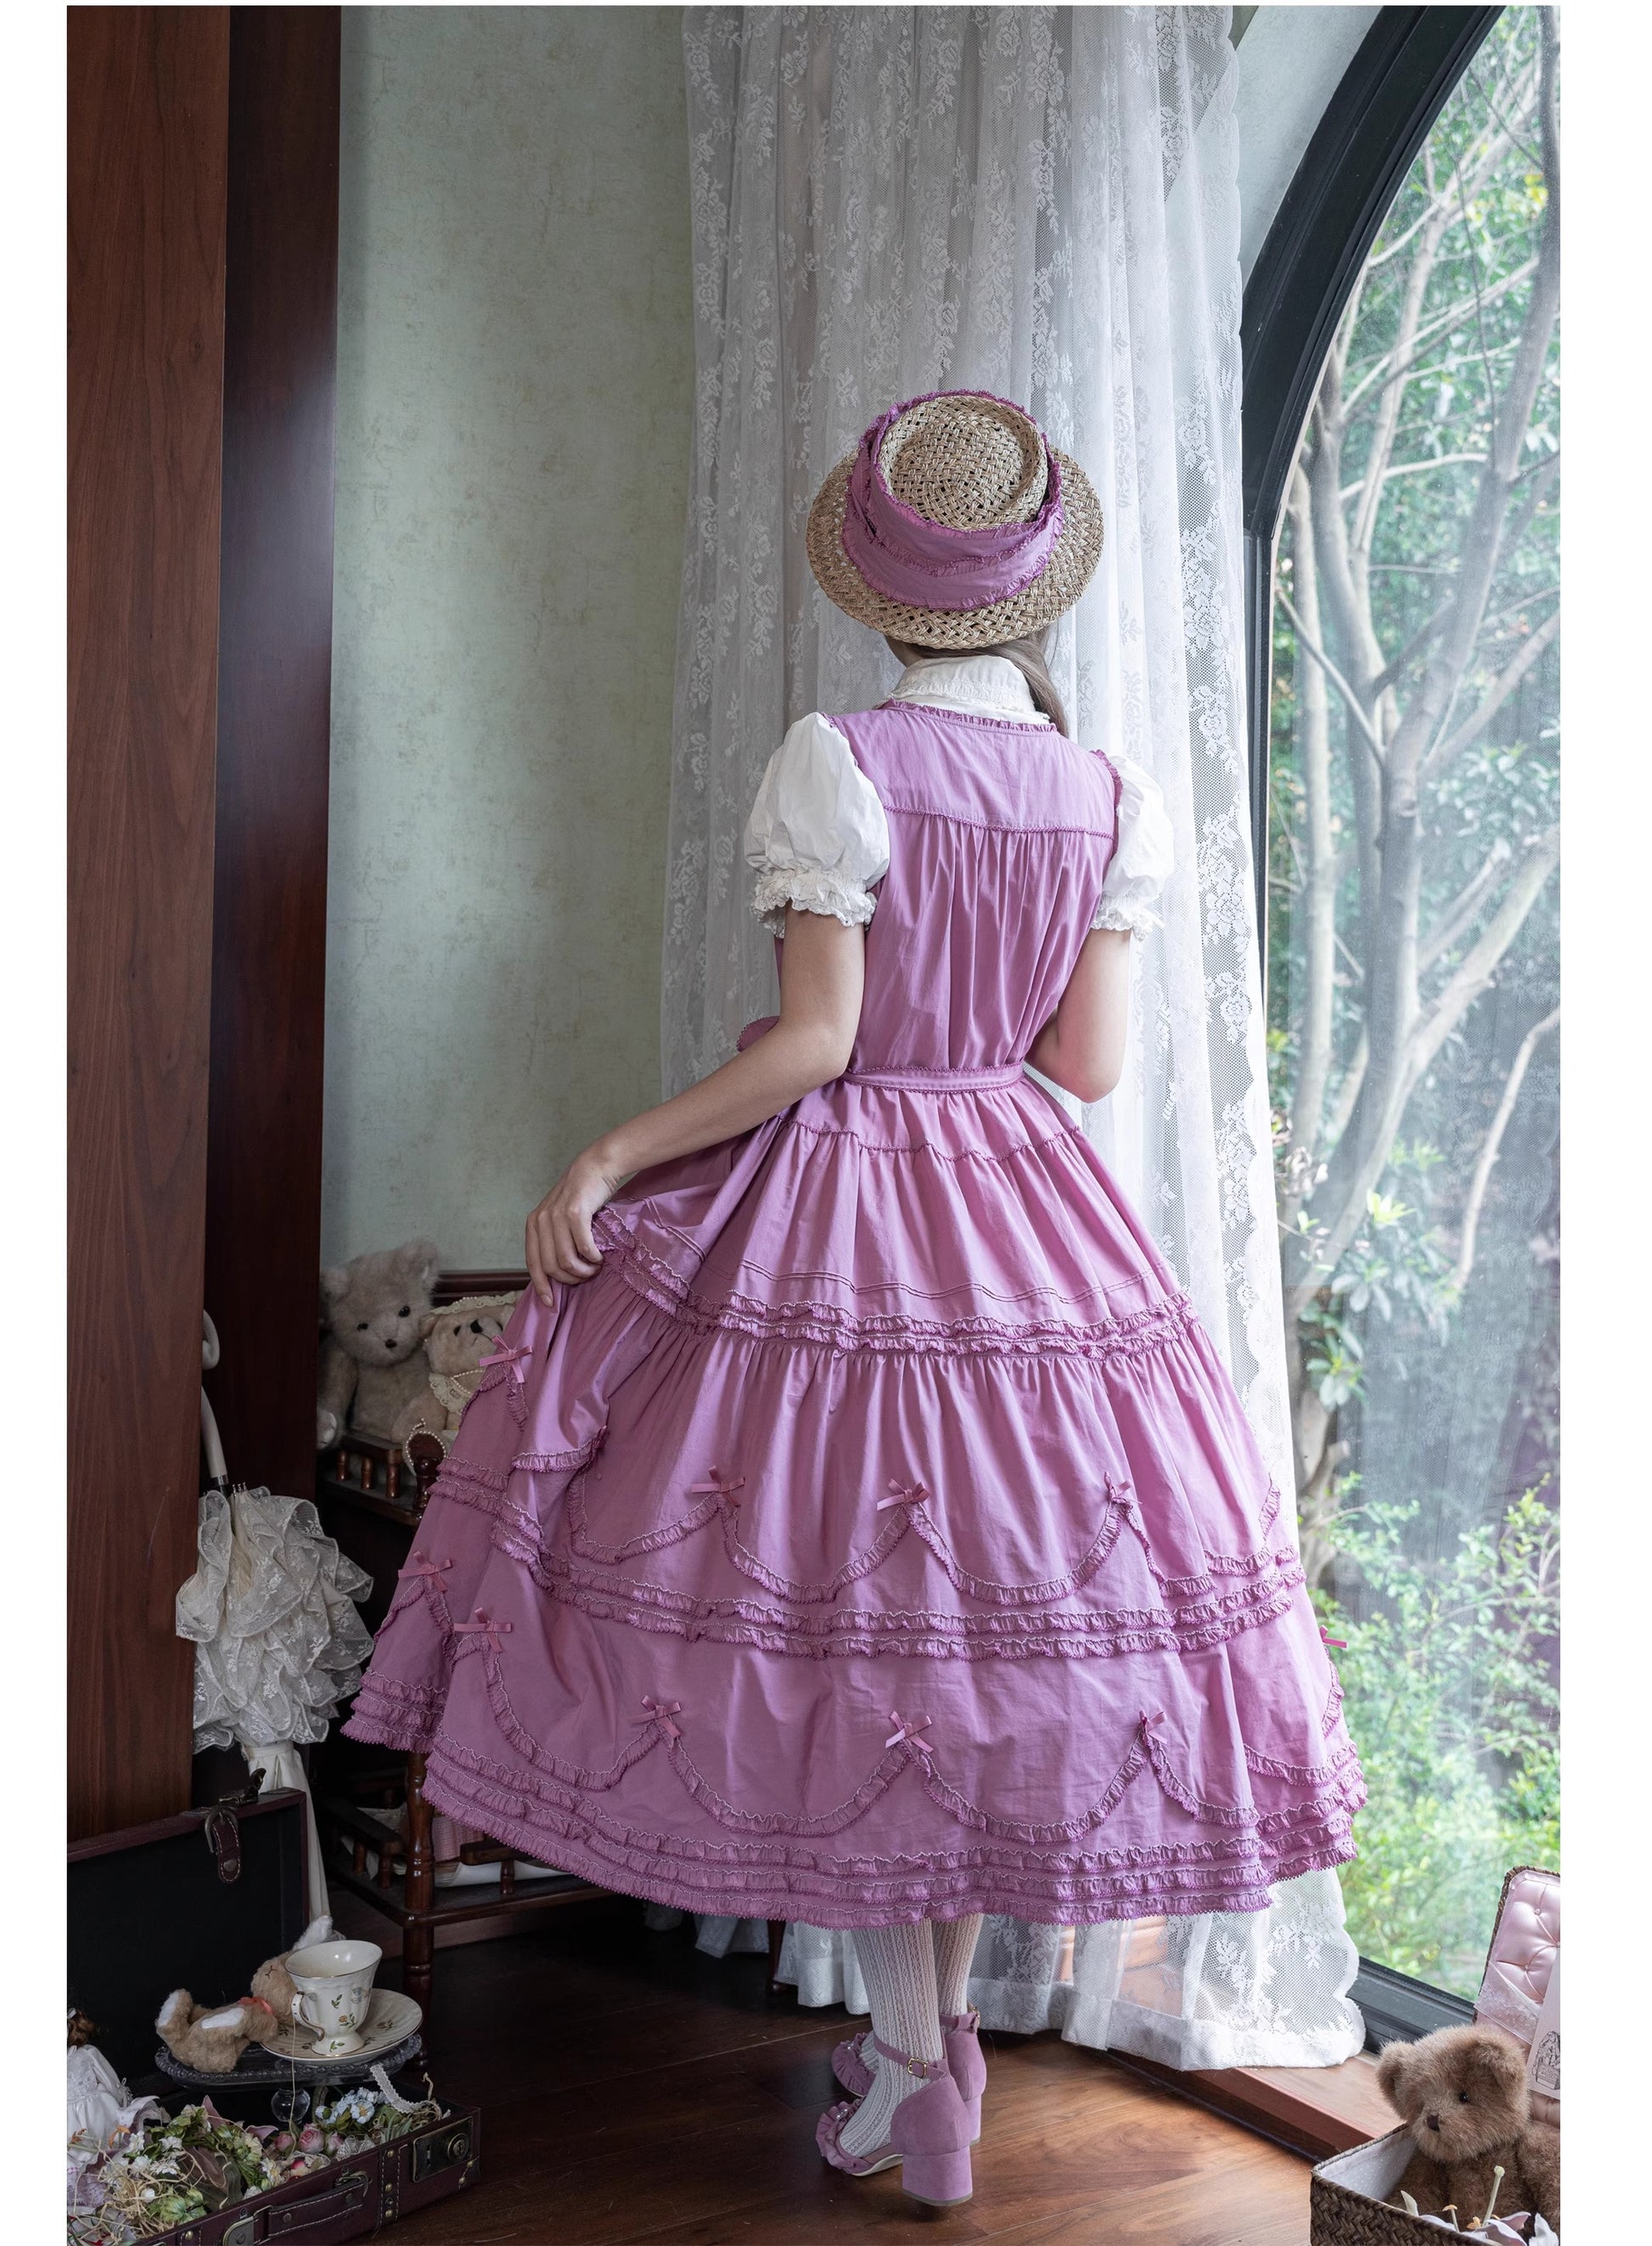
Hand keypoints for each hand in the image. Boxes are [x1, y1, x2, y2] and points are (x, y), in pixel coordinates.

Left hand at [525, 1147, 620, 1301]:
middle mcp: (541, 1220)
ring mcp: (557, 1216)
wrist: (595, 1167)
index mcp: (533, 1224)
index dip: (541, 1286)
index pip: (532, 1264)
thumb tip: (556, 1273)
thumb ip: (553, 1239)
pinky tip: (599, 1257)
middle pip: (551, 1266)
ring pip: (566, 1260)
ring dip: (583, 1270)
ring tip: (594, 1268)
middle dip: (570, 1279)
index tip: (551, 1304)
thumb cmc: (581, 1196)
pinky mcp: (576, 1213)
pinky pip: (583, 1247)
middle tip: (585, 1277)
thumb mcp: (558, 1217)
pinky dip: (592, 1257)